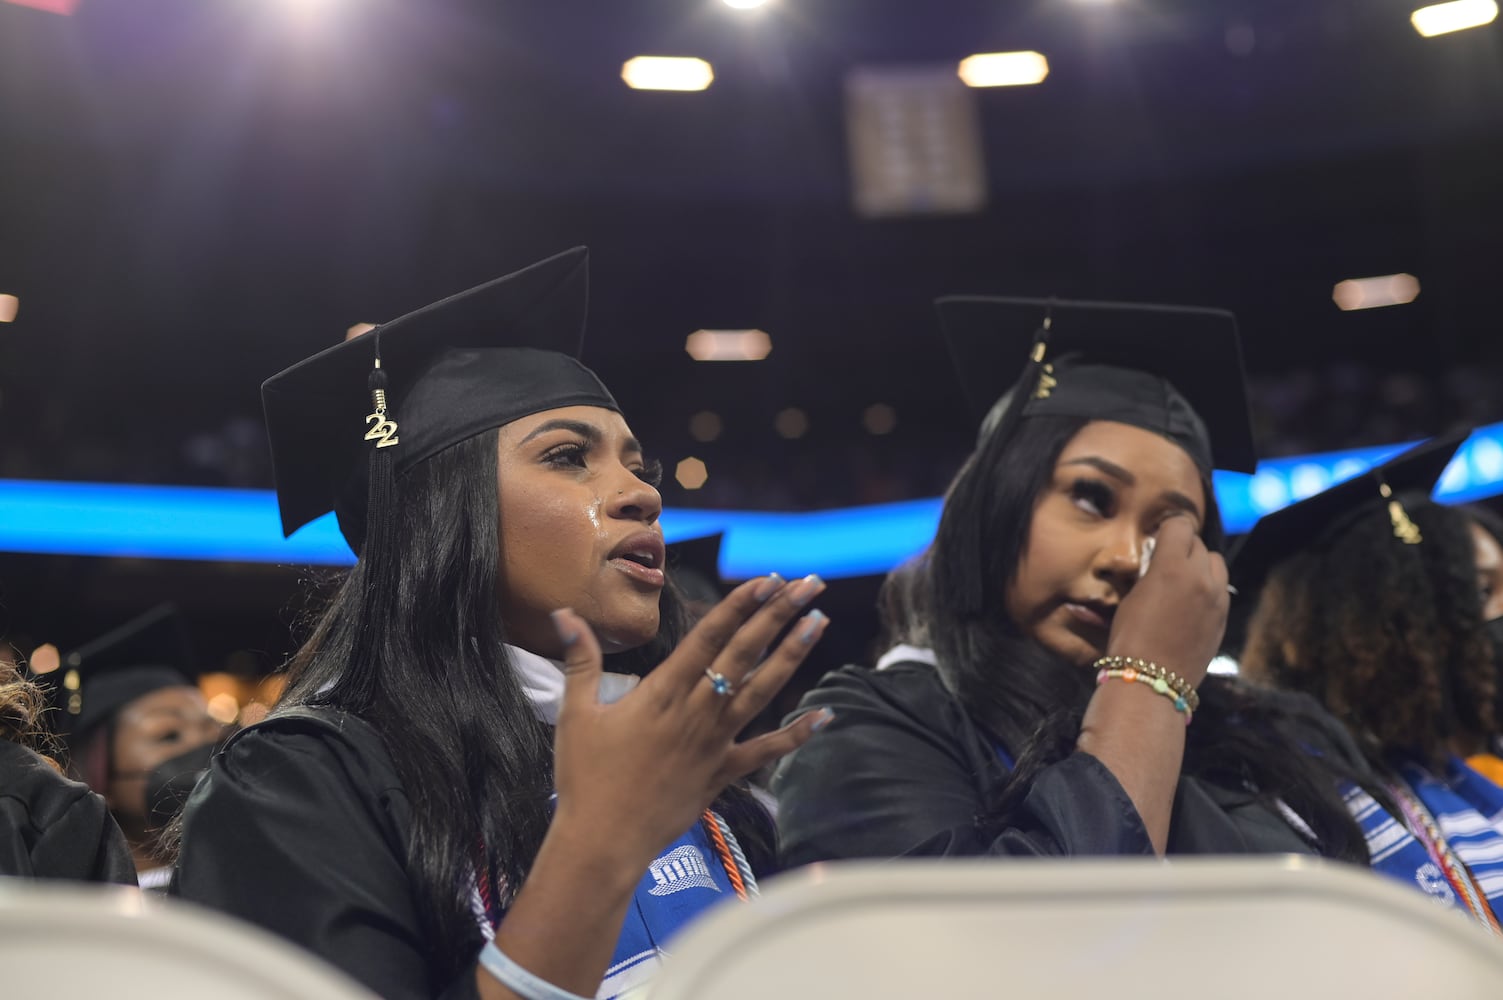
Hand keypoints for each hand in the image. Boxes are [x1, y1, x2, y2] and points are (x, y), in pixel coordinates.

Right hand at [550, 575, 831, 866]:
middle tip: (810, 584)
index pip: (709, 637)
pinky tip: (826, 715)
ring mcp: (715, 742)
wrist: (604, 841)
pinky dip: (797, 733)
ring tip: (819, 623)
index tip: (768, 580)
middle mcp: (696, 711)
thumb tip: (563, 612)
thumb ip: (579, 659)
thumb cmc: (585, 778)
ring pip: (762, 691)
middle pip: (744, 654)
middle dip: (778, 615)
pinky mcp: (723, 773)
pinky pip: (766, 750)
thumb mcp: (575, 713)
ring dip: (793, 656)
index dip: (741, 605)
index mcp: (662, 692)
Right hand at [1105, 516, 1227, 687]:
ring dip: (1201, 565)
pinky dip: (1208, 588)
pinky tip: (1191, 603)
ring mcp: (1217, 599)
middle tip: (1166, 561)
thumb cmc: (1129, 638)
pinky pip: (1220, 589)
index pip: (1180, 526)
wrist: (1151, 680)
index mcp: (1171, 567)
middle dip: (1183, 547)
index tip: (1159, 538)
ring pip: (1216, 564)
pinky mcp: (1223, 618)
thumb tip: (1155, 559)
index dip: (1169, 529)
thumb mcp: (1130, 597)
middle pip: (1198, 544)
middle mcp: (1200, 578)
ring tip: (1183, 580)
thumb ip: (1149, 571)